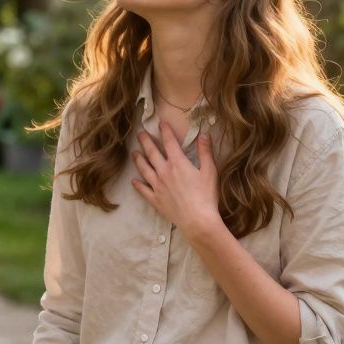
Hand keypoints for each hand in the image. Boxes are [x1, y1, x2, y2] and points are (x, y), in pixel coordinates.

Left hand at [132, 123, 221, 239]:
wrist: (197, 221)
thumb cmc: (206, 196)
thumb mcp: (210, 171)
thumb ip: (205, 152)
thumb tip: (204, 134)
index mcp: (178, 163)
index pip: (169, 142)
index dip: (165, 130)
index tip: (161, 123)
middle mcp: (164, 172)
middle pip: (152, 153)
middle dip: (145, 141)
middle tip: (139, 133)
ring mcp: (157, 186)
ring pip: (144, 169)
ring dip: (138, 160)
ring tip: (134, 153)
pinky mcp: (156, 200)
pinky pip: (143, 190)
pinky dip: (137, 185)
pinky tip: (133, 181)